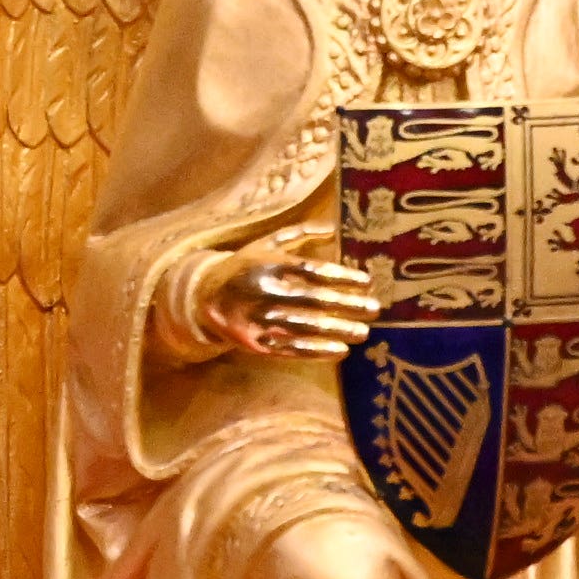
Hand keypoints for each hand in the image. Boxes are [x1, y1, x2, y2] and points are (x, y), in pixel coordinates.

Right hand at [204, 238, 385, 358]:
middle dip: (348, 305)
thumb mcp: (266, 242)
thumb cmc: (246, 265)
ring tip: (363, 333)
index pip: (313, 270)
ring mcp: (258, 319)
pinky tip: (340, 351)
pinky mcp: (254, 342)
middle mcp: (264, 290)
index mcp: (270, 263)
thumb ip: (299, 233)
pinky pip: (290, 349)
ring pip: (305, 327)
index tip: (368, 283)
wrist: (203, 296)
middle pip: (314, 300)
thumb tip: (334, 226)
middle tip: (375, 309)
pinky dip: (316, 352)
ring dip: (338, 331)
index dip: (343, 277)